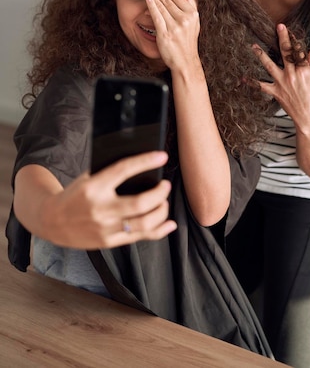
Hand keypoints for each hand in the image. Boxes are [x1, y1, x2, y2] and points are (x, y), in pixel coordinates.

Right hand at [38, 151, 176, 248]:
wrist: (51, 221)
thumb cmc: (74, 195)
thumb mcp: (87, 178)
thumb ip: (110, 173)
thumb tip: (141, 165)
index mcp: (94, 187)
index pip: (124, 170)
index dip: (145, 161)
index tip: (162, 156)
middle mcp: (101, 209)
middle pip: (140, 203)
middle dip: (160, 193)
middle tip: (165, 185)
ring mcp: (105, 228)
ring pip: (144, 223)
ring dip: (161, 211)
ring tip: (163, 202)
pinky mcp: (109, 242)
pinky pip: (140, 237)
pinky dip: (159, 231)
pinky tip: (169, 224)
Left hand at [139, 0, 200, 72]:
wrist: (185, 61)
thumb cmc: (187, 42)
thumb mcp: (194, 23)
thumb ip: (191, 6)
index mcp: (192, 14)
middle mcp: (185, 19)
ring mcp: (175, 27)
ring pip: (161, 6)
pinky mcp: (166, 34)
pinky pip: (157, 16)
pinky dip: (151, 5)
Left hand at [253, 23, 309, 125]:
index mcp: (305, 71)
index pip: (300, 51)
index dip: (296, 39)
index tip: (290, 30)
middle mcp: (292, 74)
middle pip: (286, 52)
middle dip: (282, 38)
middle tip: (279, 27)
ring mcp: (282, 83)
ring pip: (269, 65)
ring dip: (261, 55)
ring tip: (253, 46)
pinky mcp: (275, 92)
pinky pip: (261, 86)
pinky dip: (251, 82)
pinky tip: (242, 78)